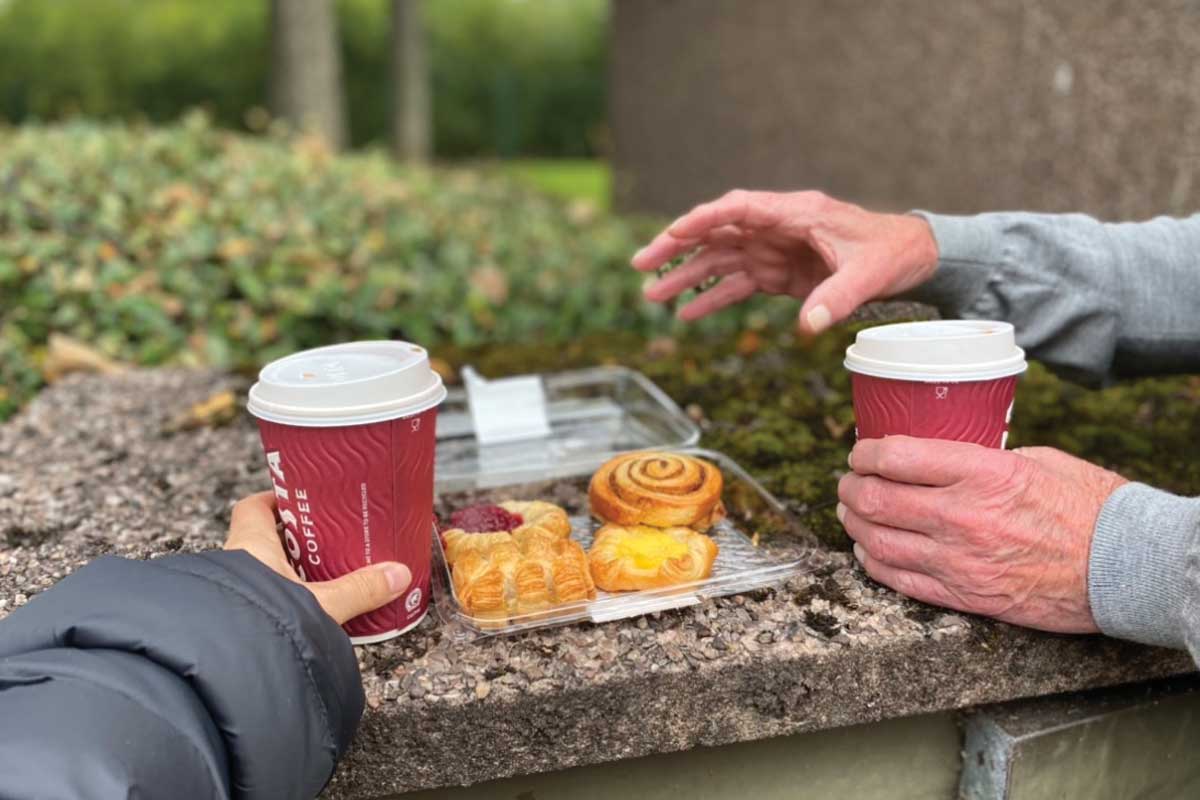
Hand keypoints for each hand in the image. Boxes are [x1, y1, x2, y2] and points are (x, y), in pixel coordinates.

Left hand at [224, 492, 411, 625]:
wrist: (229, 669)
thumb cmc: (262, 623)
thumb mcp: (322, 603)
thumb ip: (360, 589)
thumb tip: (397, 574)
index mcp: (251, 544)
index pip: (254, 509)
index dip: (274, 501)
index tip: (298, 500)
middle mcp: (235, 565)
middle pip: (263, 541)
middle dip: (293, 543)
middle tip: (327, 543)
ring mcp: (232, 595)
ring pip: (261, 575)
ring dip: (287, 577)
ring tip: (324, 582)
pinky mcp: (235, 623)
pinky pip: (261, 604)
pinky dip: (282, 606)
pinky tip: (306, 616)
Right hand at [632, 190, 939, 333]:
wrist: (910, 257)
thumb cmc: (891, 253)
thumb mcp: (869, 275)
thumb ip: (837, 298)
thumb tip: (808, 327)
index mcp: (797, 213)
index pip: (739, 209)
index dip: (704, 219)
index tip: (675, 233)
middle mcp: (778, 228)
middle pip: (717, 232)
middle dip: (677, 247)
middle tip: (640, 264)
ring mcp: (775, 250)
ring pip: (720, 259)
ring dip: (686, 276)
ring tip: (651, 296)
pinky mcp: (779, 273)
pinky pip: (738, 284)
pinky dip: (713, 298)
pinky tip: (686, 313)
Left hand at [837, 437, 1127, 632]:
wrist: (1123, 566)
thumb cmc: (1087, 506)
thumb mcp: (1033, 460)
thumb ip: (981, 459)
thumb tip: (941, 457)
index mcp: (981, 473)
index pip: (896, 456)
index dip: (864, 453)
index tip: (859, 452)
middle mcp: (962, 515)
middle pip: (875, 499)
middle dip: (849, 487)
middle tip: (847, 482)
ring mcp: (959, 560)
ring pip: (877, 541)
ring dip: (853, 524)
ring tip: (850, 512)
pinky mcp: (964, 595)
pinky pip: (899, 580)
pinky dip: (873, 562)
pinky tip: (868, 550)